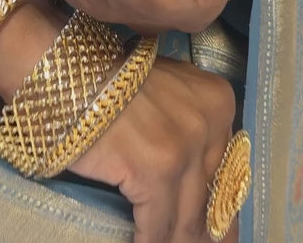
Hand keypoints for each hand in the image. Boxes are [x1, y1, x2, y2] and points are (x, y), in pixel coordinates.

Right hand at [69, 58, 237, 242]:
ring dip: (176, 239)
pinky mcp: (154, 172)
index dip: (219, 202)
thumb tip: (199, 174)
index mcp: (218, 100)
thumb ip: (190, 122)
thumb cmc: (115, 80)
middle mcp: (208, 123)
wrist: (74, 75)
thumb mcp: (167, 90)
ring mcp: (183, 148)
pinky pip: (157, 224)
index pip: (228, 167)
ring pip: (187, 216)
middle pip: (211, 195)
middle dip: (203, 229)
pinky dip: (150, 241)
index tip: (216, 227)